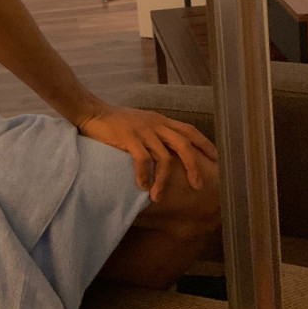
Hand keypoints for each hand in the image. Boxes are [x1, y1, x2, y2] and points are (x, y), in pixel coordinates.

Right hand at [76, 103, 217, 202]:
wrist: (91, 111)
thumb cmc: (114, 120)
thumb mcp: (140, 122)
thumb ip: (154, 132)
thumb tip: (165, 150)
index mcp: (160, 120)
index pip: (189, 130)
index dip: (205, 144)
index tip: (216, 159)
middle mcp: (155, 124)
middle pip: (184, 145)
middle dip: (194, 167)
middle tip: (198, 186)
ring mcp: (143, 131)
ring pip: (164, 157)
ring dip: (164, 181)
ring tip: (159, 197)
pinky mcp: (129, 138)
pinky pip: (143, 160)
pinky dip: (145, 176)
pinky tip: (142, 187)